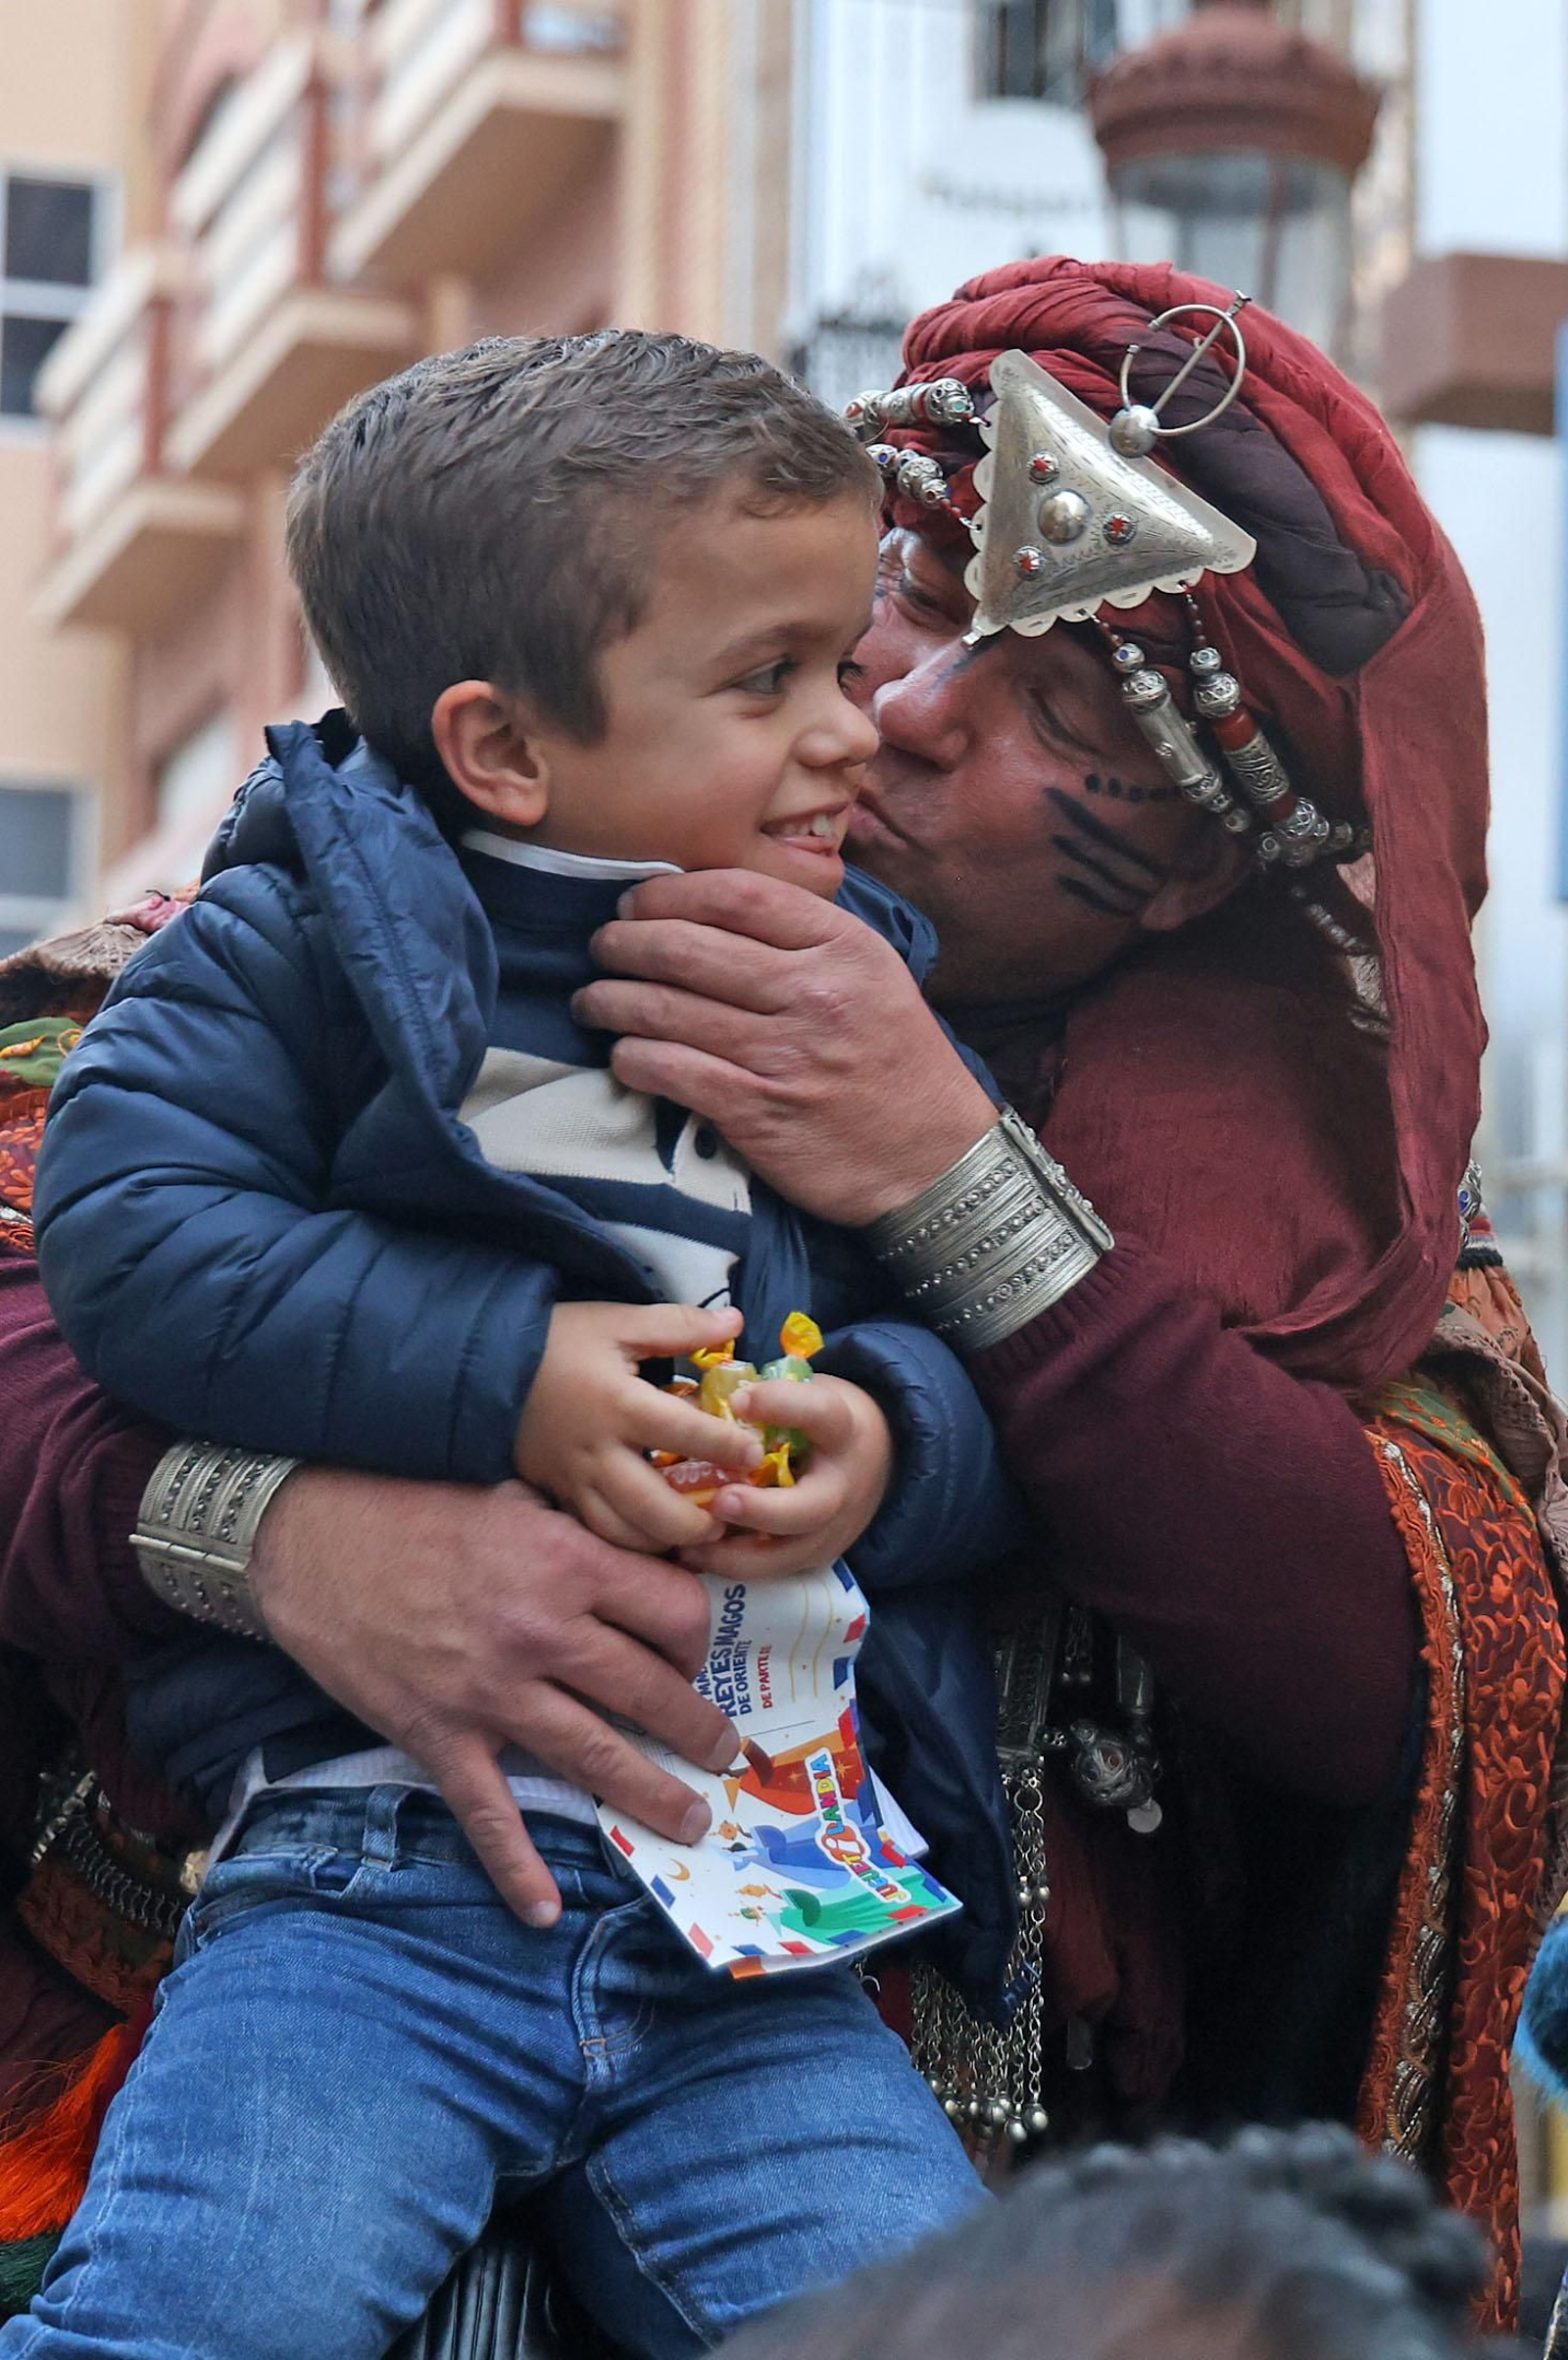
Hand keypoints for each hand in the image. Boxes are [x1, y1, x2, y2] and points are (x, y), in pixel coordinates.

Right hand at [248, 1469, 737, 1928]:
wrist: (312, 1537)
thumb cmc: (418, 1506)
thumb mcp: (518, 1495)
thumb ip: (581, 1530)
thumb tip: (643, 1551)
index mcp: (569, 1564)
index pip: (676, 1614)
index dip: (697, 1639)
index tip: (695, 1654)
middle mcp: (543, 1633)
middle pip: (651, 1693)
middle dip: (698, 1730)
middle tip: (724, 1755)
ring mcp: (491, 1693)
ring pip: (596, 1758)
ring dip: (652, 1796)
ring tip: (690, 1821)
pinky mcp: (439, 1736)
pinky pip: (490, 1813)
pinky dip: (517, 1867)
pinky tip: (544, 1909)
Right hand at [515, 1300, 765, 1552]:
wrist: (485, 1367)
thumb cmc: (558, 1341)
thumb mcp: (618, 1321)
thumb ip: (678, 1324)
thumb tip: (736, 1321)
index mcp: (619, 1404)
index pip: (685, 1432)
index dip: (727, 1447)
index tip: (755, 1454)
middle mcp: (597, 1452)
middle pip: (654, 1508)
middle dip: (698, 1524)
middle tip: (730, 1517)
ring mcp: (574, 1480)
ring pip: (623, 1533)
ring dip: (665, 1542)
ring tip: (698, 1536)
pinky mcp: (558, 1495)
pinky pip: (595, 1534)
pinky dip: (628, 1544)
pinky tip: (654, 1538)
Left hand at [572, 870, 996, 1224]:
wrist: (935, 1158)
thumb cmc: (895, 1060)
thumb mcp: (873, 975)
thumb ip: (805, 936)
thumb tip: (710, 904)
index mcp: (842, 947)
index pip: (736, 894)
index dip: (668, 891)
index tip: (637, 902)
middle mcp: (811, 993)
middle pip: (685, 946)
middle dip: (624, 942)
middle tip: (603, 948)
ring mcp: (782, 1054)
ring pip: (663, 1008)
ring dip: (610, 999)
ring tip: (592, 999)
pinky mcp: (756, 1112)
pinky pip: (669, 1070)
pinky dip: (631, 1058)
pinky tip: (622, 1055)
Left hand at [677, 1374, 892, 1580]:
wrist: (872, 1460)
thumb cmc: (819, 1421)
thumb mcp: (804, 1395)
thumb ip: (755, 1401)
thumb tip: (685, 1404)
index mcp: (841, 1429)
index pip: (819, 1414)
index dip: (781, 1406)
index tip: (739, 1401)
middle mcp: (842, 1485)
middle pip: (810, 1508)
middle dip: (762, 1510)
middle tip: (719, 1501)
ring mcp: (832, 1530)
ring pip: (788, 1555)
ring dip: (736, 1554)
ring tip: (690, 1544)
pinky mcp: (815, 1558)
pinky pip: (774, 1572)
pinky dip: (734, 1567)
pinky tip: (696, 1557)